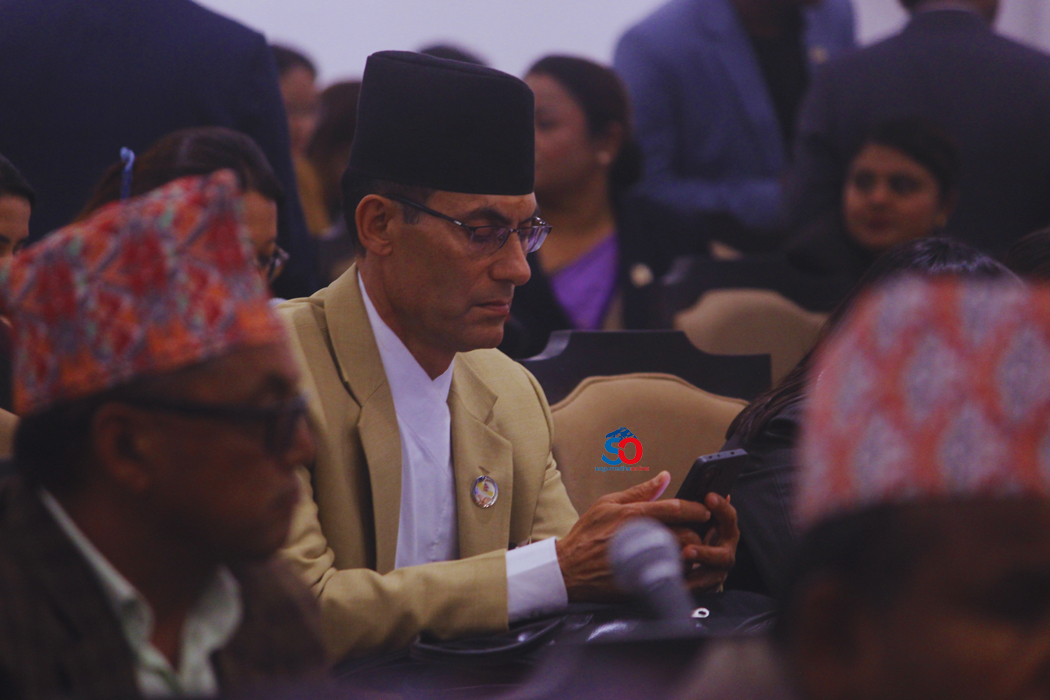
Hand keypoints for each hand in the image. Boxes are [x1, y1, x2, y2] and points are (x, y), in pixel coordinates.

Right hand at [555, 471, 714, 601]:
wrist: (569, 569)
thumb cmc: (586, 534)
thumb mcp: (607, 503)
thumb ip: (640, 491)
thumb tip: (664, 477)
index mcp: (633, 515)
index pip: (676, 508)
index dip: (696, 509)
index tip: (704, 510)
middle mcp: (640, 537)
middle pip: (686, 534)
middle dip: (698, 533)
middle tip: (700, 532)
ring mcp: (642, 562)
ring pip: (684, 556)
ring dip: (692, 553)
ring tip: (690, 549)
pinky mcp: (643, 582)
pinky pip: (674, 577)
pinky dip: (681, 571)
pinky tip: (677, 566)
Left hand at [674, 493, 738, 591]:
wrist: (672, 569)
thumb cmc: (672, 536)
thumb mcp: (668, 517)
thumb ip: (667, 500)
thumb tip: (663, 476)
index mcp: (718, 526)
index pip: (726, 513)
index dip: (721, 505)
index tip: (709, 497)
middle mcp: (723, 545)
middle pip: (729, 538)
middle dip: (716, 522)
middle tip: (695, 528)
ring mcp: (718, 565)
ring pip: (719, 563)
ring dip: (704, 557)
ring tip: (685, 554)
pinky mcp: (709, 584)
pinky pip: (706, 585)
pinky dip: (693, 582)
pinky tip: (679, 579)